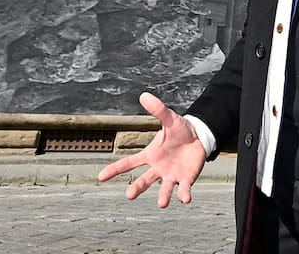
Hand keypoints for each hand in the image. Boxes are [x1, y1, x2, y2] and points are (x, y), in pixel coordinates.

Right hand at [97, 92, 206, 207]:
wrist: (198, 137)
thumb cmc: (180, 130)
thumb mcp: (169, 118)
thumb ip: (158, 109)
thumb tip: (144, 95)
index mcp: (150, 155)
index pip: (129, 163)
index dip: (115, 170)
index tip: (100, 177)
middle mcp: (158, 168)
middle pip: (144, 180)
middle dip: (137, 188)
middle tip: (129, 196)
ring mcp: (171, 175)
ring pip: (164, 188)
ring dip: (163, 196)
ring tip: (161, 203)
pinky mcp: (185, 179)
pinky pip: (183, 189)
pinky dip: (183, 195)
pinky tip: (185, 199)